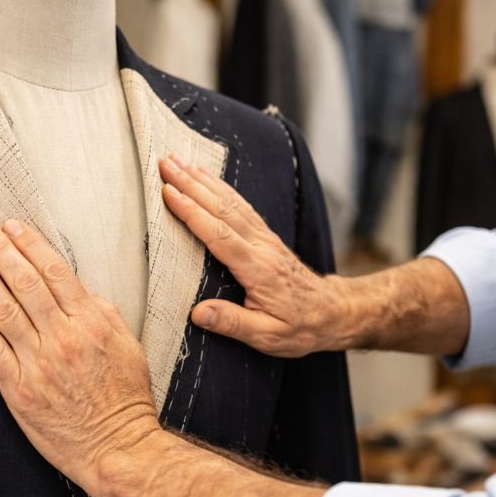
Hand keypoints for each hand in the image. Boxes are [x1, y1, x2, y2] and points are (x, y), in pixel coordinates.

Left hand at [0, 220, 162, 487]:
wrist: (117, 447)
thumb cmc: (125, 399)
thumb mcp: (128, 345)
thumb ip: (104, 313)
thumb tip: (79, 289)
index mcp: (92, 323)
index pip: (55, 272)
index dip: (30, 244)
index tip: (13, 226)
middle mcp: (63, 338)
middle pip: (25, 283)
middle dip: (0, 250)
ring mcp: (38, 364)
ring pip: (4, 309)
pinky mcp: (18, 390)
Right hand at [159, 155, 349, 356]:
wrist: (332, 312)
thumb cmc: (299, 327)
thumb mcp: (267, 336)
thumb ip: (232, 323)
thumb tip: (197, 313)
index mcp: (258, 270)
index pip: (219, 235)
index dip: (192, 212)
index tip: (168, 192)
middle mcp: (261, 246)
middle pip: (222, 208)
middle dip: (190, 184)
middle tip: (163, 163)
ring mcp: (264, 237)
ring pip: (230, 201)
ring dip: (201, 178)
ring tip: (176, 160)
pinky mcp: (265, 235)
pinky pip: (240, 204)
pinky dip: (220, 186)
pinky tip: (204, 174)